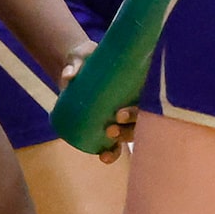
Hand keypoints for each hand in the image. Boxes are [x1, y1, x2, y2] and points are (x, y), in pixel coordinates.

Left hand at [55, 40, 135, 161]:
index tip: (120, 114)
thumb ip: (75, 64)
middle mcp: (133, 102)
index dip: (136, 112)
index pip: (146, 102)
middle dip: (128, 129)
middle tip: (111, 126)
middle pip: (140, 122)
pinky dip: (111, 152)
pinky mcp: (107, 123)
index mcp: (136, 85)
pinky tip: (104, 158)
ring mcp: (121, 115)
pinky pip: (114, 142)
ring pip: (129, 134)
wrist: (77, 63)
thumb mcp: (82, 56)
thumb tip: (68, 77)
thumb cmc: (86, 56)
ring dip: (121, 142)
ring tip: (107, 145)